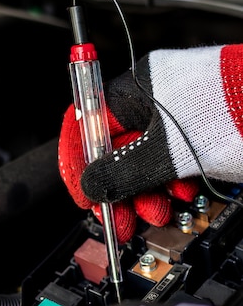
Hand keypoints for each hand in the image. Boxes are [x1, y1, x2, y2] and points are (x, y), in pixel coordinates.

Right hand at [58, 44, 242, 241]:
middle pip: (114, 146)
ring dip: (144, 190)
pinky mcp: (197, 127)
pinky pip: (168, 157)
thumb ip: (121, 172)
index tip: (83, 194)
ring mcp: (176, 111)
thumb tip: (91, 186)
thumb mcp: (168, 155)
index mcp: (135, 87)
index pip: (86, 123)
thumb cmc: (238, 115)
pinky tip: (178, 195)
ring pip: (142, 156)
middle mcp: (151, 95)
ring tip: (155, 212)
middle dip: (117, 187)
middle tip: (117, 218)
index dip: (78, 162)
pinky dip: (168, 181)